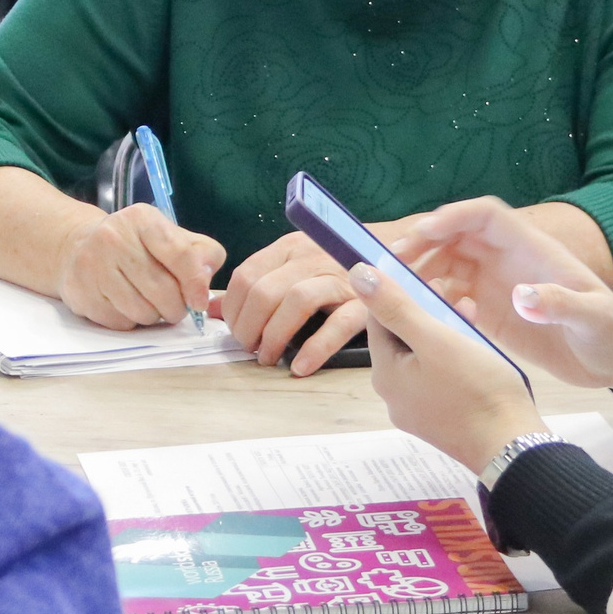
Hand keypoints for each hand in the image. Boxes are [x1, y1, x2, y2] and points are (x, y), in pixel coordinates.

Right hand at [56, 204, 226, 330]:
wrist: (78, 246)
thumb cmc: (135, 245)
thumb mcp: (170, 236)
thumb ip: (200, 253)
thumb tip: (204, 284)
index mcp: (142, 219)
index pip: (180, 254)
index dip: (195, 283)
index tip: (199, 302)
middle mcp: (114, 237)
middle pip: (163, 289)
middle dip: (177, 307)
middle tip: (175, 307)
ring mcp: (93, 265)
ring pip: (142, 311)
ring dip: (154, 316)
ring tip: (150, 304)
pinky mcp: (81, 293)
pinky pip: (121, 322)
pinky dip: (131, 321)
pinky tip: (126, 305)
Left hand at [221, 226, 403, 375]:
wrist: (398, 253)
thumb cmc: (338, 265)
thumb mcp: (294, 266)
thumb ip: (257, 284)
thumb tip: (214, 309)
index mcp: (291, 246)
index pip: (247, 275)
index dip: (234, 310)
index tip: (235, 333)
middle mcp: (313, 256)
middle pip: (265, 290)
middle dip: (250, 327)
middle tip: (251, 349)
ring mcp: (341, 277)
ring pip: (296, 302)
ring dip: (275, 336)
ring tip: (269, 358)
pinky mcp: (366, 303)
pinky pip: (337, 325)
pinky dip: (315, 348)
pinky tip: (300, 367)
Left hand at [351, 263, 546, 475]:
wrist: (511, 444)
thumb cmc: (475, 388)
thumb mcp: (435, 338)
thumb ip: (395, 306)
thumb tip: (356, 275)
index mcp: (385, 374)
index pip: (377, 320)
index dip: (396, 292)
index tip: (420, 274)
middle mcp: (395, 396)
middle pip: (400, 340)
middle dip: (423, 311)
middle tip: (448, 290)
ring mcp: (418, 411)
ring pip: (422, 358)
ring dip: (441, 331)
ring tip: (468, 313)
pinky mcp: (442, 419)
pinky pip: (439, 378)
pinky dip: (453, 356)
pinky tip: (475, 346)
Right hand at [395, 198, 612, 391]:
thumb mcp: (594, 319)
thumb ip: (560, 304)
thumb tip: (523, 296)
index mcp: (533, 250)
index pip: (485, 217)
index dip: (453, 217)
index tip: (423, 231)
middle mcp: (511, 261)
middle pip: (457, 237)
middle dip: (423, 244)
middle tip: (391, 264)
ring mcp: (500, 285)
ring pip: (449, 265)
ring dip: (422, 271)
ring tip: (395, 290)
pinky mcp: (495, 311)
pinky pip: (454, 296)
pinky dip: (434, 300)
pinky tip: (421, 316)